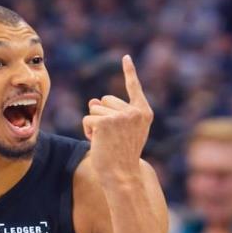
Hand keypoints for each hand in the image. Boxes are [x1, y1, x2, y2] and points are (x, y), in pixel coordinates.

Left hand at [82, 55, 153, 184]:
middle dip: (101, 116)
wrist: (121, 175)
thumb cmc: (120, 155)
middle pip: (105, 99)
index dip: (129, 72)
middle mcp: (135, 111)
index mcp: (144, 113)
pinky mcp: (105, 122)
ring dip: (94, 125)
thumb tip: (93, 101)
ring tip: (105, 141)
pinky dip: (87, 130)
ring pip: (94, 110)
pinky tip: (97, 142)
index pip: (134, 88)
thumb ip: (111, 114)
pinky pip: (87, 118)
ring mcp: (121, 116)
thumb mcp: (119, 131)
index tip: (125, 57)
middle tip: (110, 136)